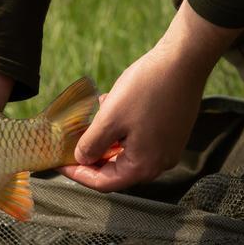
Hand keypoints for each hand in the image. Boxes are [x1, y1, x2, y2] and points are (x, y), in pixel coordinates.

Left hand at [58, 51, 204, 190]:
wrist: (183, 61)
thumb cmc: (146, 89)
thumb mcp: (109, 119)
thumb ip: (91, 145)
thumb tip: (82, 159)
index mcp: (144, 166)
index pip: (104, 183)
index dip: (78, 174)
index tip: (60, 162)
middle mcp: (159, 163)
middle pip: (115, 170)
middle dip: (91, 155)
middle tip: (70, 142)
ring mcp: (167, 148)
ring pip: (125, 152)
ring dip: (104, 138)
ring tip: (92, 117)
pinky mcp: (170, 133)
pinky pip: (138, 139)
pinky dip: (120, 129)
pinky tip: (110, 106)